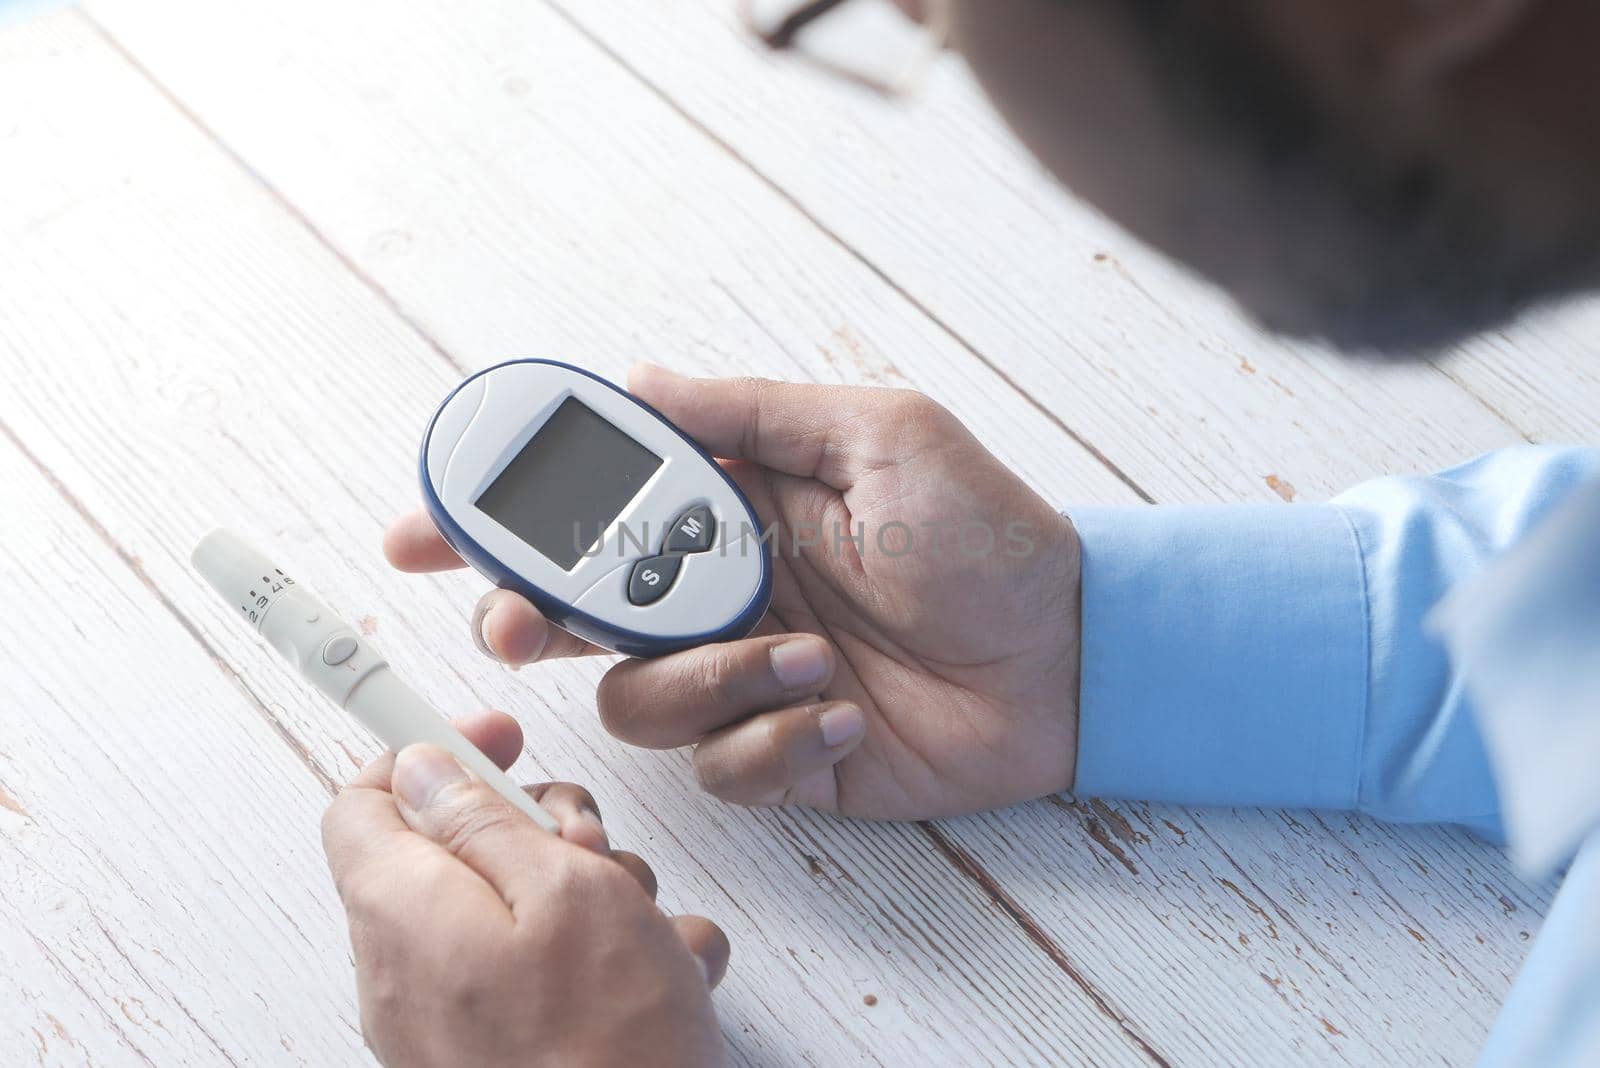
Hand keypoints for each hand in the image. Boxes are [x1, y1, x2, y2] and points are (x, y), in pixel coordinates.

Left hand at [321, 710, 728, 1066]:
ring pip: (504, 910)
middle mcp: (406, 971)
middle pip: (451, 851)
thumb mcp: (566, 886)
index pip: (364, 801)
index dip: (431, 753)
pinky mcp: (490, 1057)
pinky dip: (596, 958)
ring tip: (646, 924)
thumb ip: (485, 818)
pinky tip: (665, 970)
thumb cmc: (609, 1045)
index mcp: (404, 911)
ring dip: (584, 892)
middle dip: (537, 829)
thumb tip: (426, 769)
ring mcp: (445, 1022)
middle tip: (594, 849)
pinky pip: (529, 976)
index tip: (501, 738)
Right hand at [386, 366, 1081, 818]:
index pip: (589, 512)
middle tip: (522, 629)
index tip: (424, 529)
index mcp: (733, 516)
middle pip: (574, 617)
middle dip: (530, 622)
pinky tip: (851, 713)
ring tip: (814, 659)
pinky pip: (723, 770)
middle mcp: (722, 600)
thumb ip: (755, 414)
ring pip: (640, 703)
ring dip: (715, 682)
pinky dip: (781, 741)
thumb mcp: (881, 435)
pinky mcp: (782, 758)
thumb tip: (643, 379)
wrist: (1072, 655)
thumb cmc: (990, 535)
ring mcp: (746, 682)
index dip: (500, 521)